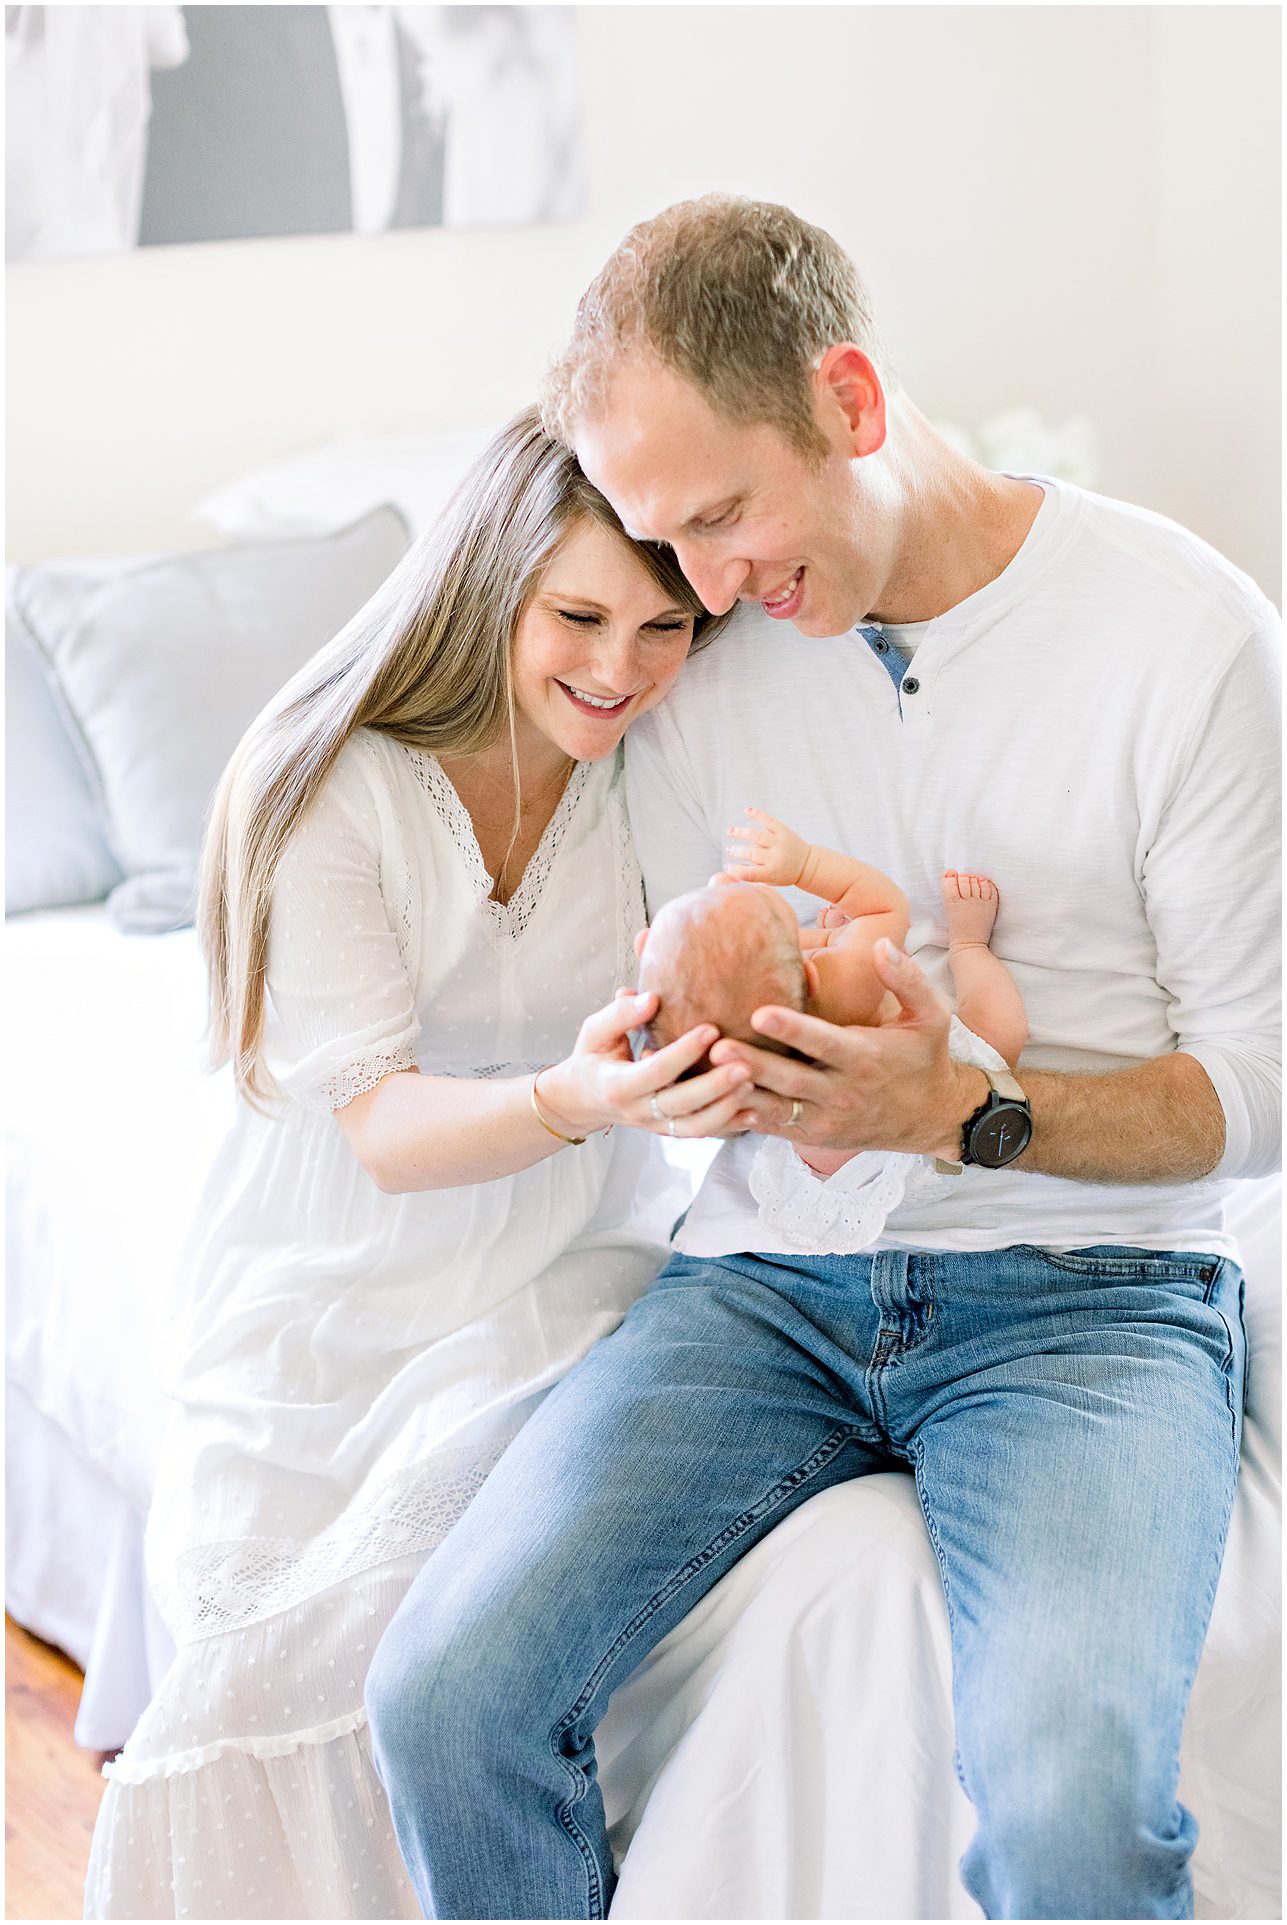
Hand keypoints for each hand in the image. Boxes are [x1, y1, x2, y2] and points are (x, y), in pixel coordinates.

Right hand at [536, 989, 754, 1141]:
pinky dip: (729, 1125)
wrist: (582, 1100)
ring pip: (695, 1126)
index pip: (656, 1071)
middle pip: (681, 1104)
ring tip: (752, 1084)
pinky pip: (702, 1133)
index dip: (684, 1052)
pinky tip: (755, 1111)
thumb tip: (650, 997)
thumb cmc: (592, 1058)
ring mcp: (655, 1125)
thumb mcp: (594, 1032)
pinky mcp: (669, 1131)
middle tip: (746, 1065)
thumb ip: (620, 1015)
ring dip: (726, 1109)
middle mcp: (638, 1111)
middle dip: (715, 1087)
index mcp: (618, 1085)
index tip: (711, 1029)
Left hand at [707, 940, 987, 1157]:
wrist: (932, 1117)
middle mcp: (843, 1092)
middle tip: (715, 1046)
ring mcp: (826, 1118)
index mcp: (866, 1057)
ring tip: (705, 1076)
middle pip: (790, 1079)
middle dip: (752, 1064)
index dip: (792, 1029)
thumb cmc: (925, 1058)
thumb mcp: (932, 1016)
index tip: (759, 1012)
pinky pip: (775, 1129)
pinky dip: (746, 1119)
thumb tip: (882, 944)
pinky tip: (714, 1103)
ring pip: (777, 1109)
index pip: (824, 1042)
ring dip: (741, 1094)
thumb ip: (907, 979)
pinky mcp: (814, 1136)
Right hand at [723, 806, 809, 887]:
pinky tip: (747, 810)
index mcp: (771, 872)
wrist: (807, 864)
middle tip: (729, 850)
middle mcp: (775, 857)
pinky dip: (757, 814)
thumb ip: (752, 876)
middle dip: (737, 851)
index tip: (726, 868)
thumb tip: (730, 869)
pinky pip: (768, 820)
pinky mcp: (783, 831)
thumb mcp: (769, 880)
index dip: (736, 871)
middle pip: (751, 853)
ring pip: (756, 836)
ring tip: (730, 832)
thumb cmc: (783, 874)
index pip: (750, 873)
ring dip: (741, 832)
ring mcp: (779, 842)